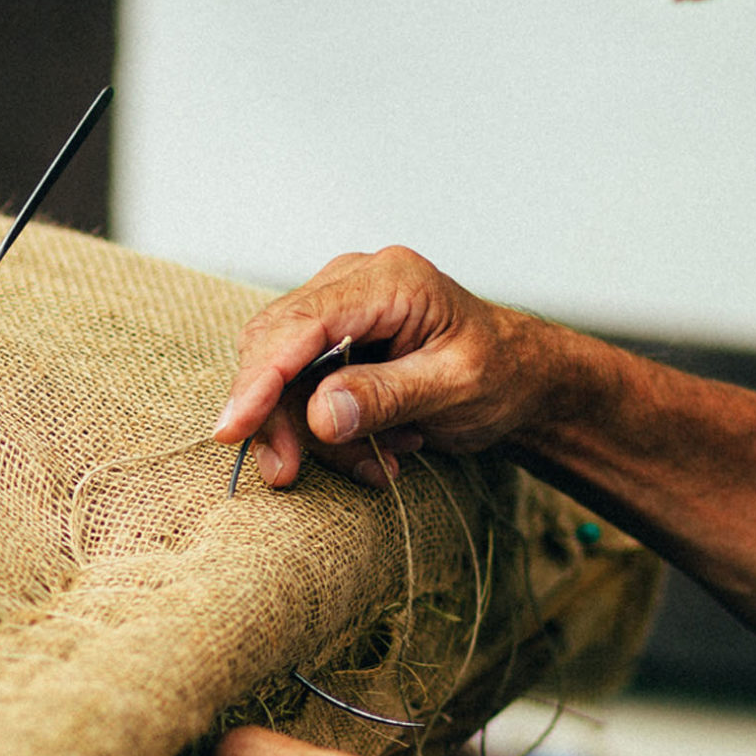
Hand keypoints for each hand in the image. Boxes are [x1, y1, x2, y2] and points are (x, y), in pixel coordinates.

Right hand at [211, 247, 563, 488]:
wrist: (523, 377)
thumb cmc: (502, 375)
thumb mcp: (455, 390)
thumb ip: (387, 397)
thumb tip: (318, 413)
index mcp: (390, 281)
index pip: (299, 325)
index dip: (259, 379)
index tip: (233, 431)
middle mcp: (354, 283)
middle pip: (274, 347)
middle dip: (274, 416)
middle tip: (287, 474)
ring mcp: (340, 308)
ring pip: (280, 373)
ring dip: (311, 433)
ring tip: (375, 465)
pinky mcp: (334, 339)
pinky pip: (301, 388)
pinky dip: (326, 431)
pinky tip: (374, 452)